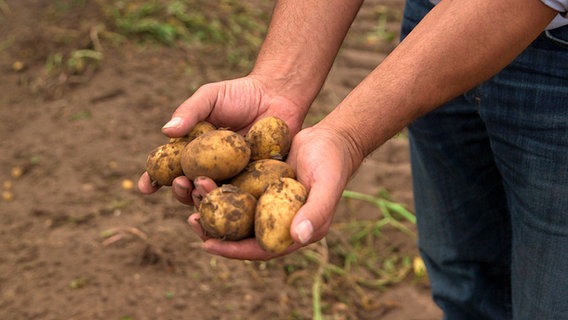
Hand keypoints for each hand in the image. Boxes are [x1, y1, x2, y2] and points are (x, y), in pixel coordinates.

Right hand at [137, 75, 306, 203]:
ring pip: (215, 197)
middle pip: (190, 188)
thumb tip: (165, 131)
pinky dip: (234, 203)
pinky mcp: (256, 182)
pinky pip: (244, 197)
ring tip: (201, 189)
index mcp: (193, 151)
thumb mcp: (210, 97)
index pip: (169, 168)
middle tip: (180, 184)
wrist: (277, 94)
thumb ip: (190, 112)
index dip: (155, 179)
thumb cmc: (240, 93)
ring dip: (204, 199)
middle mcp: (211, 168)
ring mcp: (233, 177)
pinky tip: (229, 202)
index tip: (145, 187)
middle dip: (180, 191)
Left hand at [188, 125, 357, 259]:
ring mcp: (270, 204)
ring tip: (194, 193)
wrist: (331, 138)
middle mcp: (280, 221)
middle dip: (215, 230)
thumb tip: (299, 236)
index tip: (207, 245)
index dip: (234, 250)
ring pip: (237, 212)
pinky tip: (202, 177)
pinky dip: (221, 187)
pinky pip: (238, 191)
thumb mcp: (326, 185)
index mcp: (296, 231)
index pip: (260, 249)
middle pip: (243, 234)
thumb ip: (316, 211)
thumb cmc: (333, 162)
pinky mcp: (262, 186)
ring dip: (214, 205)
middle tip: (192, 220)